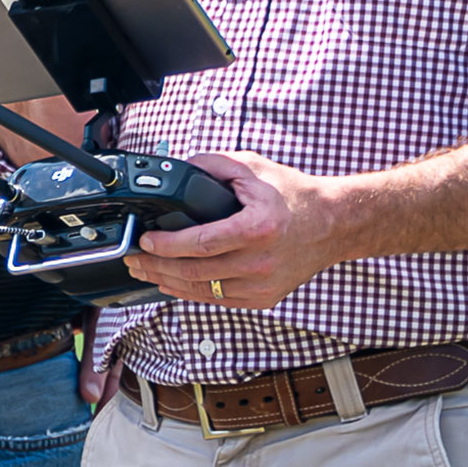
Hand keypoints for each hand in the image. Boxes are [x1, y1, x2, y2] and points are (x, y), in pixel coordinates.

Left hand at [126, 150, 353, 310]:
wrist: (333, 225)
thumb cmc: (294, 196)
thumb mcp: (254, 168)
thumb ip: (214, 166)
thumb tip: (179, 170)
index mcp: (258, 228)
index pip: (201, 243)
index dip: (167, 245)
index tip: (145, 240)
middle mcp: (261, 262)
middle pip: (194, 272)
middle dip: (157, 266)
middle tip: (134, 258)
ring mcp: (262, 285)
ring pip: (202, 292)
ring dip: (167, 282)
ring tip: (146, 271)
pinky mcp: (263, 299)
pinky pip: (218, 300)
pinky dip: (191, 292)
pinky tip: (172, 283)